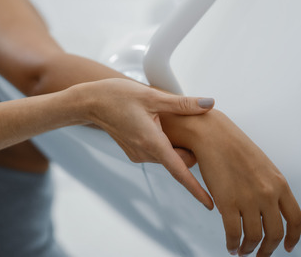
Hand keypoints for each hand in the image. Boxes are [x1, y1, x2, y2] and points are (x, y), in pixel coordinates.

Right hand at [77, 79, 215, 209]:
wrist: (90, 102)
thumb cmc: (118, 95)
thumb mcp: (153, 96)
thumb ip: (183, 104)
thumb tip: (209, 103)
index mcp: (151, 142)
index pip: (179, 172)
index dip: (196, 189)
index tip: (210, 204)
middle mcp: (144, 153)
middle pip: (179, 161)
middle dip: (191, 151)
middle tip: (196, 128)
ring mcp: (138, 155)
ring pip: (168, 156)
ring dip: (176, 145)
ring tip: (172, 122)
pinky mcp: (134, 152)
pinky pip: (156, 152)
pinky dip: (165, 144)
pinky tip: (159, 124)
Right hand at [190, 112, 300, 255]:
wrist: (212, 134)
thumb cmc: (234, 148)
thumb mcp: (263, 166)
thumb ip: (271, 187)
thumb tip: (270, 211)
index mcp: (280, 183)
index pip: (296, 219)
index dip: (293, 237)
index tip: (288, 247)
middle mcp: (268, 193)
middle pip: (275, 234)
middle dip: (268, 250)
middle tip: (261, 255)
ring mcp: (248, 198)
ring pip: (254, 238)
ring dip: (248, 250)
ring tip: (242, 252)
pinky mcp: (227, 202)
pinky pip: (234, 234)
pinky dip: (233, 245)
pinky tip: (231, 246)